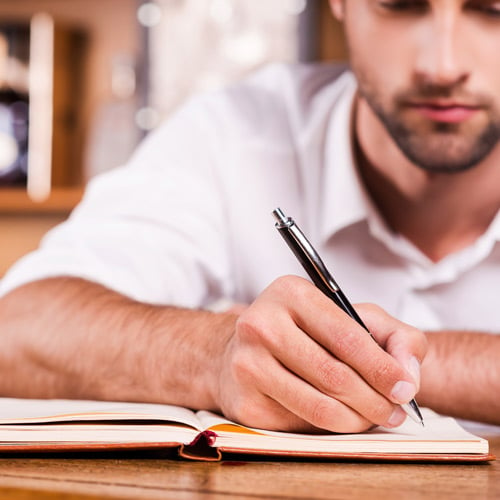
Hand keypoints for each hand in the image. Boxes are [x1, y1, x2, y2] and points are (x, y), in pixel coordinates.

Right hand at [216, 275, 426, 432]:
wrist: (248, 350)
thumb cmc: (308, 332)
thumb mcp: (354, 318)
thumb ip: (395, 337)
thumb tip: (407, 377)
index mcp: (290, 293)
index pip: (346, 337)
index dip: (382, 368)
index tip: (404, 389)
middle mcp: (261, 324)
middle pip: (334, 376)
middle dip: (375, 401)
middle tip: (394, 411)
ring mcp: (248, 364)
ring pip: (319, 407)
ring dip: (358, 420)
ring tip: (373, 417)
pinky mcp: (244, 402)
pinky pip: (300, 425)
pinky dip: (330, 428)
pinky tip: (340, 416)